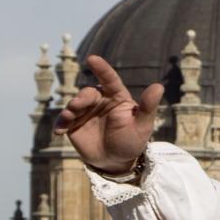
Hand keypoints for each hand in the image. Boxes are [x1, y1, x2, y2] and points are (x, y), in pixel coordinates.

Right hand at [52, 55, 162, 173]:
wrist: (116, 161)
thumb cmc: (132, 140)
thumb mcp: (142, 125)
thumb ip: (148, 106)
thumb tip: (159, 86)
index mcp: (117, 97)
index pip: (110, 79)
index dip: (102, 68)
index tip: (92, 59)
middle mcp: (100, 101)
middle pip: (88, 93)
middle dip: (81, 97)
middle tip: (77, 105)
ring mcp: (85, 112)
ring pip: (74, 104)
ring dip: (69, 109)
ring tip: (69, 117)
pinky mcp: (73, 124)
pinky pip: (64, 120)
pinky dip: (60, 123)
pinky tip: (60, 131)